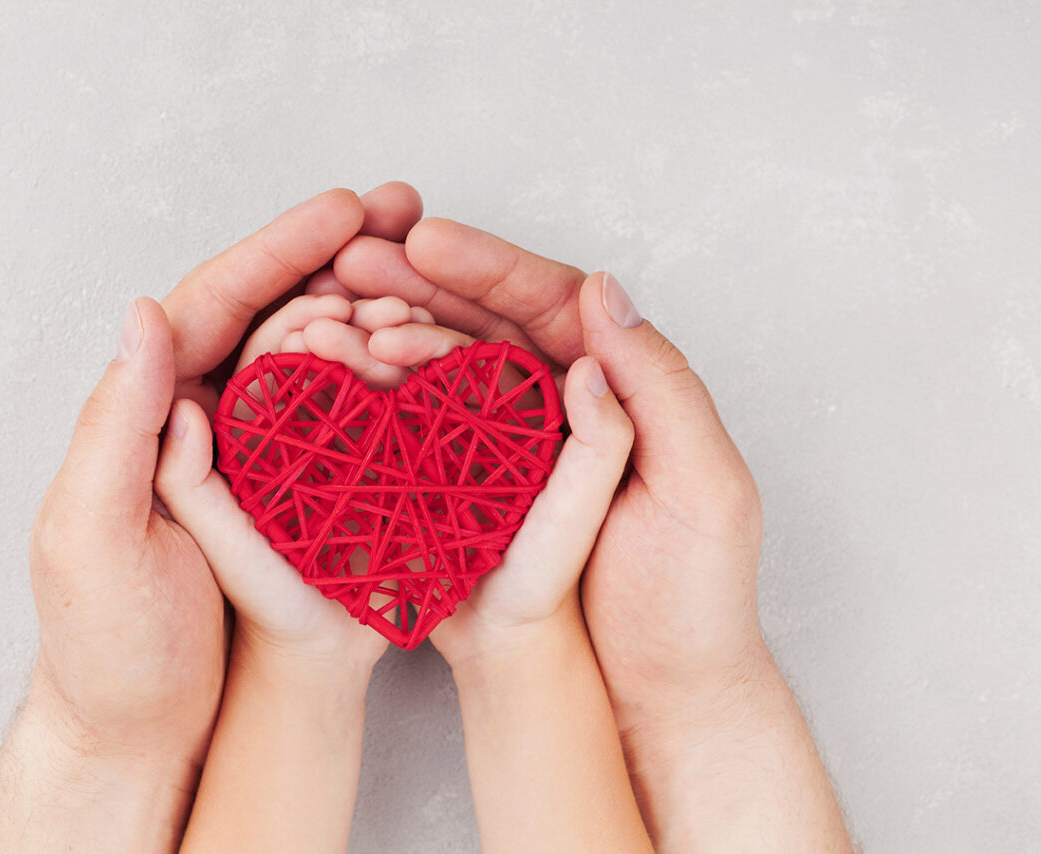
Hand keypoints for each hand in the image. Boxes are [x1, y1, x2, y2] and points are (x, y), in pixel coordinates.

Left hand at [0, 183, 422, 852]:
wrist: (157, 728)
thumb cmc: (113, 646)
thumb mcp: (92, 535)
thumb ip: (115, 426)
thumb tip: (144, 311)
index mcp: (148, 412)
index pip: (215, 303)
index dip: (281, 248)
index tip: (346, 209)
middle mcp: (207, 416)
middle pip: (276, 309)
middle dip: (340, 250)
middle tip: (405, 204)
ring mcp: (261, 451)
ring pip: (321, 351)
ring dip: (374, 298)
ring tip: (434, 260)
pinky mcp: (301, 490)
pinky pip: (348, 412)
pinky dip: (390, 370)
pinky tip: (436, 345)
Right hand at [331, 222, 760, 689]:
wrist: (653, 696)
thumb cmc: (693, 601)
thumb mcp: (704, 488)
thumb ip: (660, 388)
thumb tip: (603, 290)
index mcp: (622, 387)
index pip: (551, 302)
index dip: (487, 266)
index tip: (425, 240)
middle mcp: (564, 404)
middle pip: (488, 321)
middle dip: (422, 284)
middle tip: (357, 259)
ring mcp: (514, 446)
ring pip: (448, 368)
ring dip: (393, 333)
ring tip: (336, 313)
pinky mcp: (477, 491)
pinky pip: (428, 429)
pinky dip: (384, 399)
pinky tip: (342, 378)